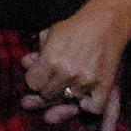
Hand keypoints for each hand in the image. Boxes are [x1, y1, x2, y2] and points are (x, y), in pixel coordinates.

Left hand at [20, 0, 130, 130]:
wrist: (105, 23)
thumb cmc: (74, 27)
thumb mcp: (49, 33)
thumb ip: (36, 51)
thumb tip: (25, 64)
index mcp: (50, 59)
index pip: (32, 83)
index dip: (35, 78)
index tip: (40, 74)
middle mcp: (66, 73)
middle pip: (48, 94)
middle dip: (48, 86)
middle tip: (56, 78)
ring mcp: (85, 81)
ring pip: (68, 100)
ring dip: (68, 93)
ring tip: (71, 81)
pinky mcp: (103, 85)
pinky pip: (93, 108)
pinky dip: (89, 104)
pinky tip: (86, 94)